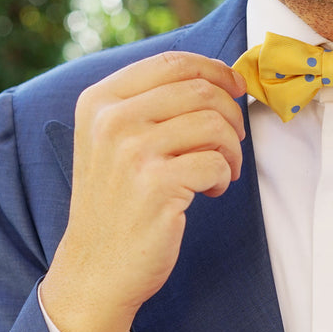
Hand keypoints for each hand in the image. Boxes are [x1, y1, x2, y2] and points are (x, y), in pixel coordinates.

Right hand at [40, 51, 246, 331]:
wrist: (96, 269)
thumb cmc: (117, 206)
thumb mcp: (114, 143)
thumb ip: (150, 106)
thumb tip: (217, 78)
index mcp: (100, 100)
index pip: (172, 62)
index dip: (215, 70)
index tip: (235, 87)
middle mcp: (112, 120)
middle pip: (200, 90)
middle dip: (230, 116)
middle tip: (231, 144)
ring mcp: (132, 152)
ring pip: (214, 124)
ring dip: (231, 150)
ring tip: (220, 172)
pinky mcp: (157, 185)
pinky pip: (216, 162)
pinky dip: (223, 177)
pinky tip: (209, 191)